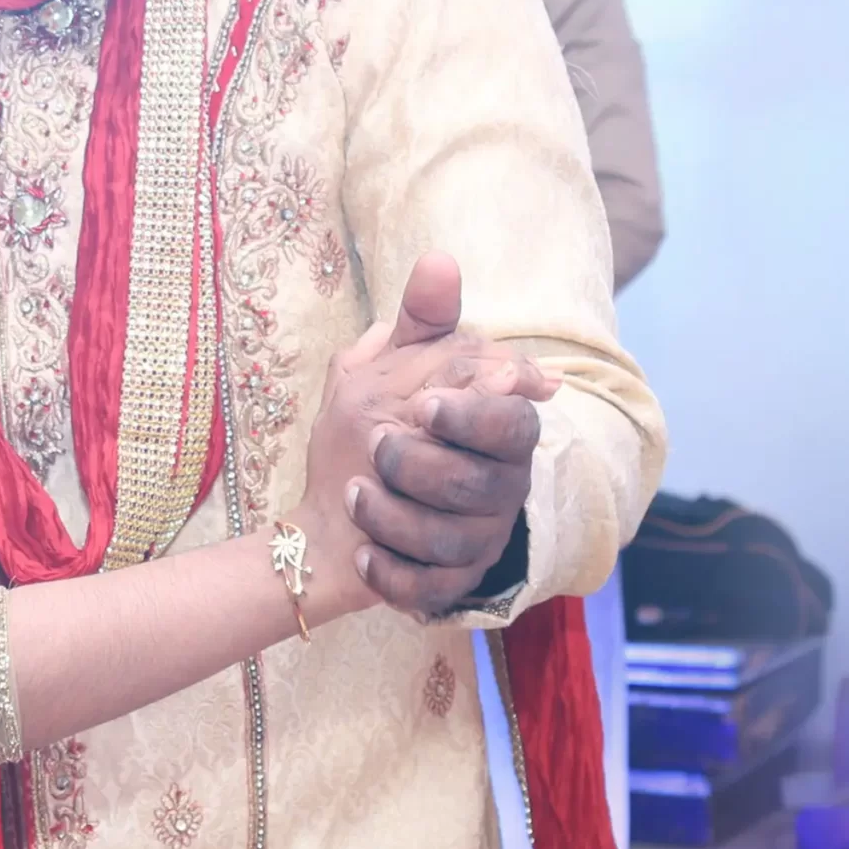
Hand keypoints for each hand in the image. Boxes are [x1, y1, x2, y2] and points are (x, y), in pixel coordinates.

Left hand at [311, 254, 556, 622]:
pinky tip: (363, 551)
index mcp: (499, 431)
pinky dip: (389, 571)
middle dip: (416, 465)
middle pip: (478, 483)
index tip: (422, 406)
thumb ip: (423, 320)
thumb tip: (439, 260)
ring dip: (390, 516)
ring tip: (354, 496)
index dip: (469, 415)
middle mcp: (501, 488)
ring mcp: (479, 542)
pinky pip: (428, 588)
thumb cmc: (380, 428)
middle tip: (375, 447)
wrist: (336, 510)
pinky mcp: (450, 585)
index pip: (513, 423)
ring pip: (448, 538)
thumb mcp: (392, 368)